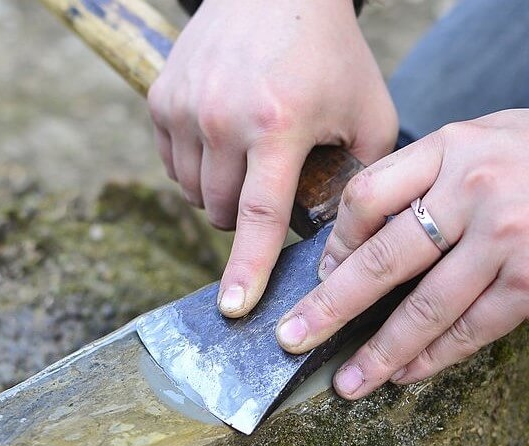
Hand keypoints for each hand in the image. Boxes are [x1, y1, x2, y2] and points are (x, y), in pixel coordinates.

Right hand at [147, 0, 396, 316]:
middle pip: (222, 213)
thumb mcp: (369, 111)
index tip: (232, 310)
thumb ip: (368, 179)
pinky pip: (172, 164)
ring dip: (222, 194)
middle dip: (248, 219)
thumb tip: (356, 243)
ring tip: (252, 158)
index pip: (257, 217)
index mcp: (277, 124)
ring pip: (193, 193)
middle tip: (273, 187)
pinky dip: (197, 166)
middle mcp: (221, 116)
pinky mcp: (159, 97)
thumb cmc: (329, 52)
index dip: (246, 270)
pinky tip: (225, 137)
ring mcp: (183, 105)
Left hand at [275, 108, 528, 399]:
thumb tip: (382, 219)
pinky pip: (468, 331)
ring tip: (347, 383)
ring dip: (377, 353)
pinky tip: (406, 375)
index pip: (369, 194)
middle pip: (380, 258)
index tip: (322, 272)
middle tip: (291, 338)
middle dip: (328, 306)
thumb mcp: (504, 136)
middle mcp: (475, 189)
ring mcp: (505, 239)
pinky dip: (432, 358)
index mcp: (458, 146)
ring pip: (421, 308)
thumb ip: (444, 168)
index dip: (336, 240)